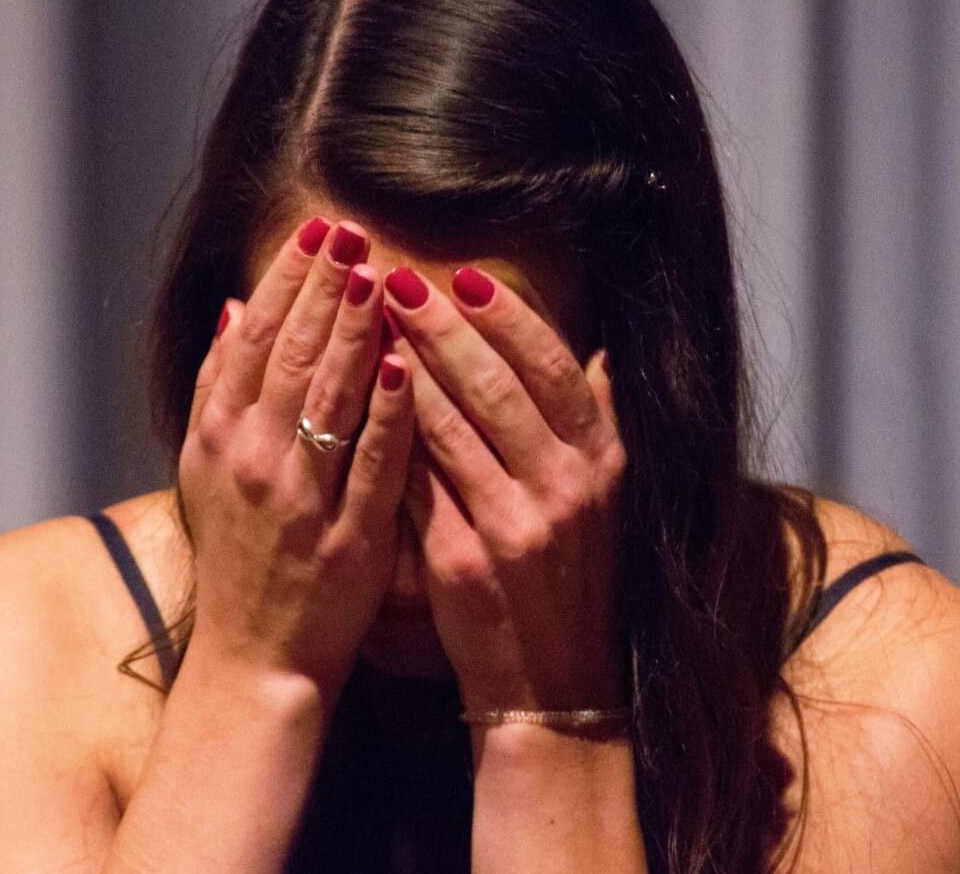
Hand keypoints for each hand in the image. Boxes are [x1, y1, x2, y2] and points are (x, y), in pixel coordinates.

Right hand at [178, 217, 414, 697]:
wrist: (254, 656)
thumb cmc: (237, 557)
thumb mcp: (205, 469)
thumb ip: (218, 387)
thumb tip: (228, 308)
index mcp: (218, 436)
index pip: (254, 339)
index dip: (286, 280)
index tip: (318, 231)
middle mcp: (252, 459)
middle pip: (290, 356)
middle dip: (324, 288)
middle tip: (354, 231)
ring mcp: (299, 497)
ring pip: (327, 399)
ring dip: (352, 333)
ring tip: (379, 275)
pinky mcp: (346, 536)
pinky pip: (369, 464)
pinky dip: (384, 414)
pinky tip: (403, 366)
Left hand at [381, 265, 626, 713]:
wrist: (552, 683)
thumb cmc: (570, 579)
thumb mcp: (605, 500)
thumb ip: (597, 424)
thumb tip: (601, 352)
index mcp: (600, 463)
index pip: (554, 368)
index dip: (508, 317)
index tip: (464, 276)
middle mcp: (565, 489)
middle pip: (497, 385)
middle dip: (442, 326)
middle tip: (395, 280)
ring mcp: (514, 526)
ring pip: (450, 427)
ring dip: (403, 368)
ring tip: (364, 323)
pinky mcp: (464, 561)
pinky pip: (416, 482)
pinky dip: (387, 436)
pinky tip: (355, 401)